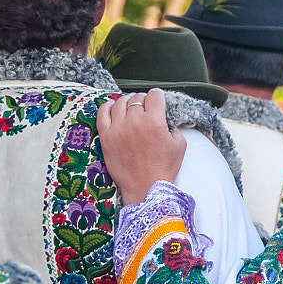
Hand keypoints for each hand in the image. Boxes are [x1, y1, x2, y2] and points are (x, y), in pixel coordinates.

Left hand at [96, 89, 183, 203]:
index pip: (154, 95)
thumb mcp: (179, 145)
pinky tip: (112, 108)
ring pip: (120, 102)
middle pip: (137, 97)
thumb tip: (166, 121)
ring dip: (127, 102)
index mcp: (154, 121)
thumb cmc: (164, 169)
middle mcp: (135, 121)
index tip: (157, 101)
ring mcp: (118, 128)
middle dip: (143, 100)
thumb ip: (174, 127)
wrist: (146, 188)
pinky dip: (107, 107)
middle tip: (145, 108)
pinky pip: (102, 113)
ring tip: (131, 108)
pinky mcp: (106, 137)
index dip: (157, 96)